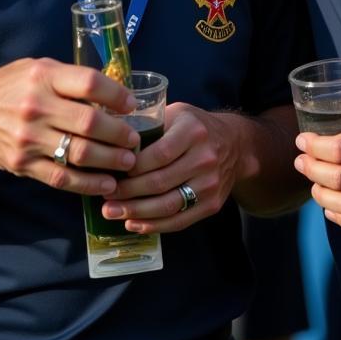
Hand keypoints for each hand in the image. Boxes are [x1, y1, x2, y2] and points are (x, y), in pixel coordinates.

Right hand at [0, 58, 138, 195]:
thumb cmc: (12, 87)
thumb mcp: (38, 68)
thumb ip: (71, 78)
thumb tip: (116, 92)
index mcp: (43, 76)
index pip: (89, 83)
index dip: (117, 95)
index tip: (132, 105)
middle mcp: (36, 106)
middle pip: (89, 122)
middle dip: (120, 134)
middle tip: (136, 140)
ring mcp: (28, 138)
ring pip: (79, 153)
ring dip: (110, 160)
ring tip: (129, 161)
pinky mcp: (22, 164)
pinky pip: (62, 178)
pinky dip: (88, 184)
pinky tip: (107, 183)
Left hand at [102, 103, 241, 233]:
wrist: (235, 144)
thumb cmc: (195, 127)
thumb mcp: (177, 114)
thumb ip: (150, 126)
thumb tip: (112, 144)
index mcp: (193, 132)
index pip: (157, 155)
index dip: (131, 168)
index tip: (110, 172)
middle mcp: (205, 158)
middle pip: (159, 183)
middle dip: (127, 193)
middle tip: (105, 196)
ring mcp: (210, 184)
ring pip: (168, 205)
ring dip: (136, 212)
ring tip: (112, 212)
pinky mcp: (212, 204)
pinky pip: (179, 221)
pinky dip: (154, 225)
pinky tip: (133, 223)